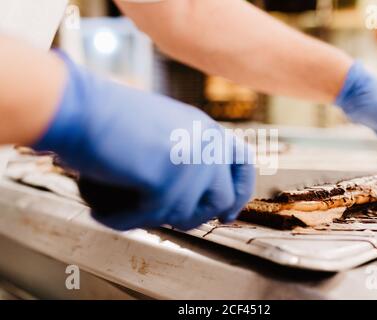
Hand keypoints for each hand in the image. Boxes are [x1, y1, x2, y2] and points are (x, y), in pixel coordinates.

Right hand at [33, 53, 254, 230]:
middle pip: (224, 198)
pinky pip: (151, 218)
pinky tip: (107, 214)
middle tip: (175, 221)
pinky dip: (125, 220)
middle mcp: (205, 142)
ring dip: (158, 218)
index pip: (242, 161)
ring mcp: (190, 160)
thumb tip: (195, 195)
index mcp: (205, 127)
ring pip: (189, 215)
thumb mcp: (164, 128)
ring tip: (132, 209)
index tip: (228, 211)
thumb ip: (186, 154)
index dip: (240, 190)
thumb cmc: (109, 117)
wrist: (79, 107)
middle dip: (199, 216)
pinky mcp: (167, 179)